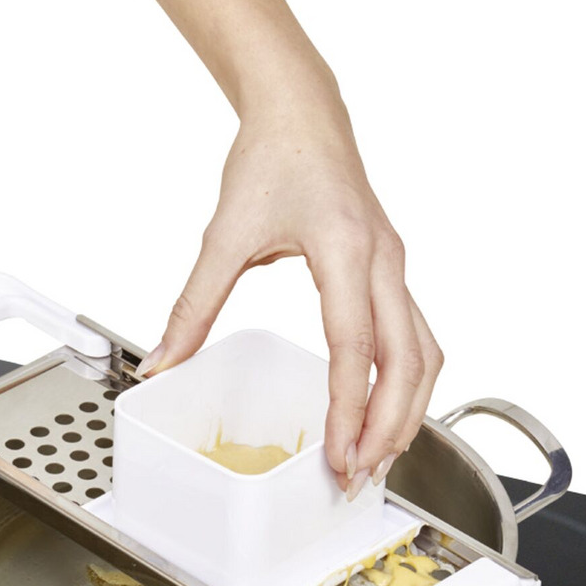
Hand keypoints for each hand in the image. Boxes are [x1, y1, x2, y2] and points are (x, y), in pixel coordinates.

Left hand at [135, 100, 442, 497]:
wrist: (302, 110)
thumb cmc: (270, 159)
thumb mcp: (222, 235)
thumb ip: (192, 307)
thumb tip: (160, 365)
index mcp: (345, 250)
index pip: (356, 349)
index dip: (351, 410)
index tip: (340, 457)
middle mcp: (383, 261)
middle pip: (409, 362)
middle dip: (390, 427)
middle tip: (360, 475)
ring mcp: (396, 267)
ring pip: (425, 354)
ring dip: (408, 411)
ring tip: (377, 457)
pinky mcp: (394, 273)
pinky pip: (418, 339)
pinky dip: (406, 385)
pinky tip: (384, 414)